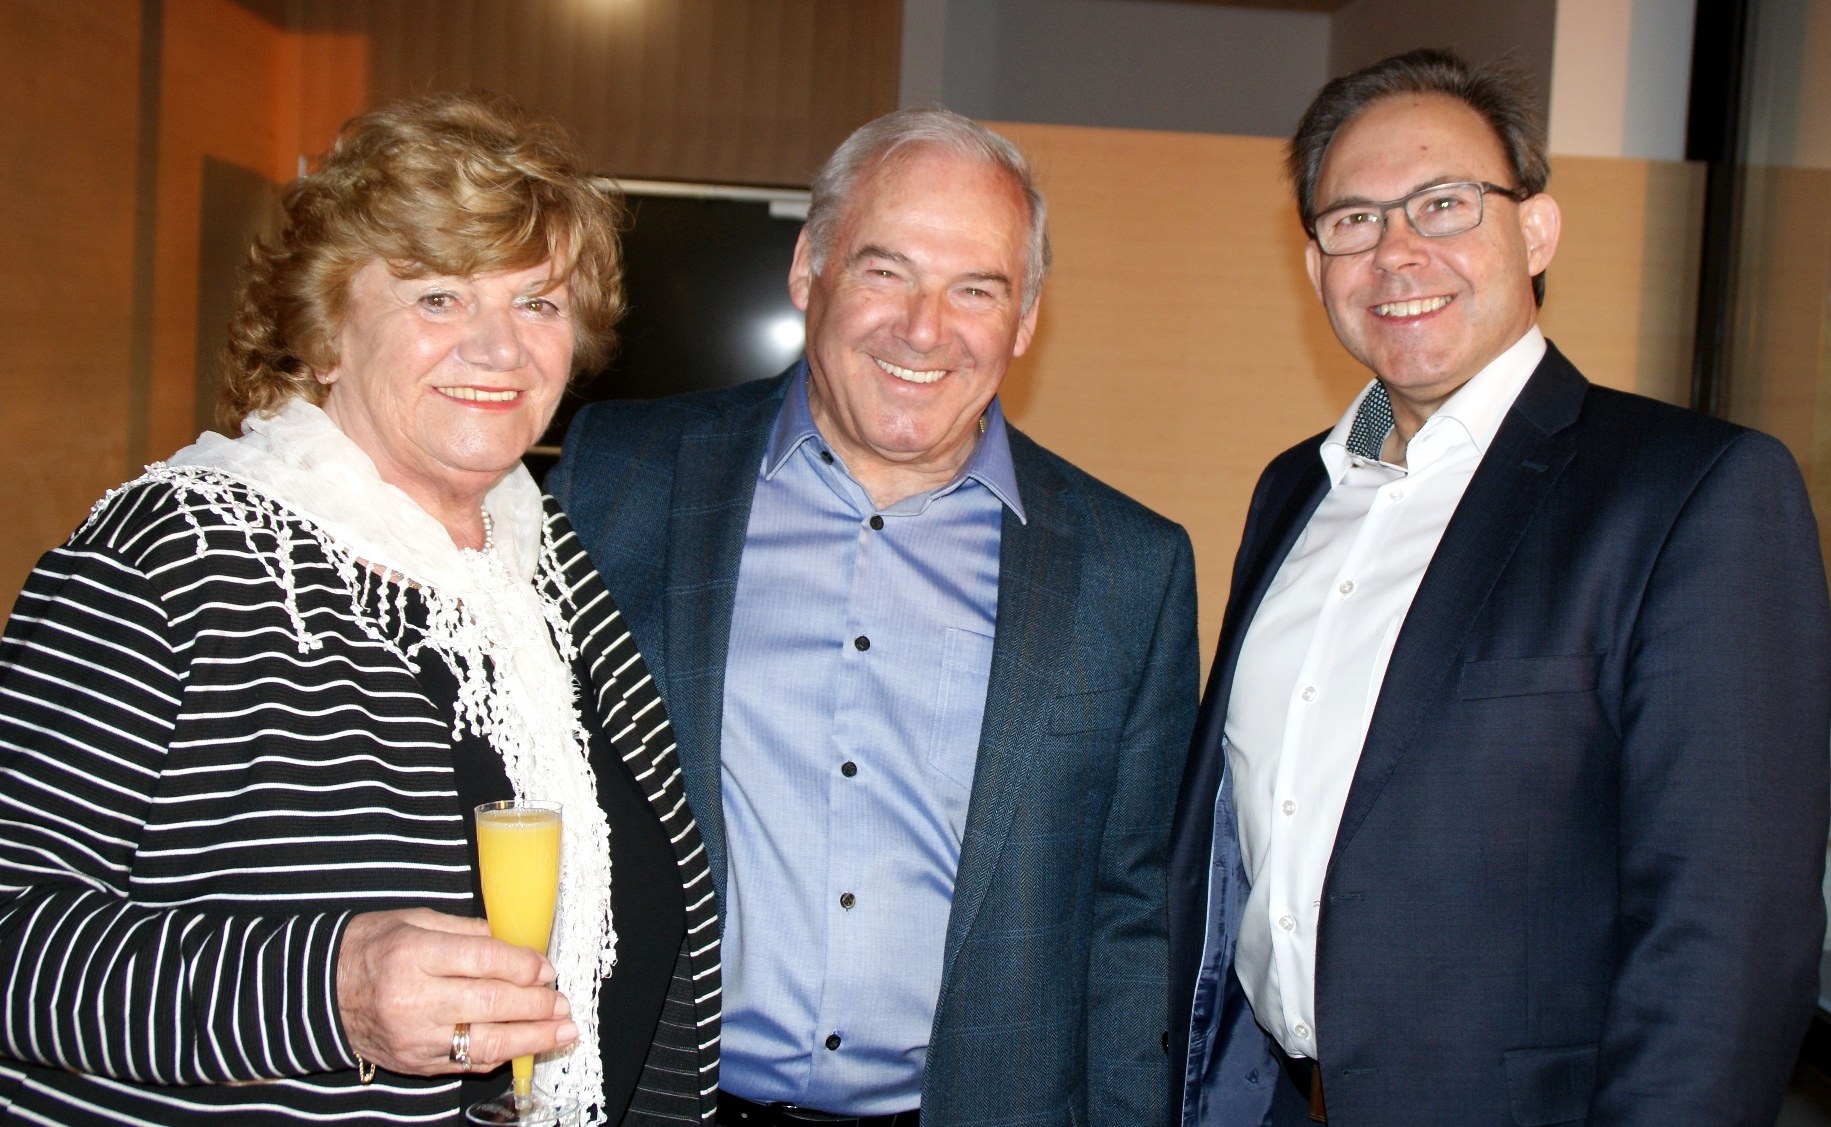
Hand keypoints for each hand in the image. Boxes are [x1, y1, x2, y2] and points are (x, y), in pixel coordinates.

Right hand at [335, 908, 577, 1075]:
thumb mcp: (414, 920)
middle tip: (562, 1002)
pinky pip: (467, 1063)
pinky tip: (526, 1047)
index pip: (484, 960)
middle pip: (491, 1004)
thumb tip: (514, 945)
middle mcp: (415, 998)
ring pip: (486, 1043)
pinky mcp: (415, 1062)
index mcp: (414, 953)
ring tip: (562, 1031)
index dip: (524, 965)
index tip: (547, 968)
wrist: (318, 992)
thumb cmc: (369, 948)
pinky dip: (501, 1055)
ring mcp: (415, 1036)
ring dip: (532, 1039)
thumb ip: (466, 931)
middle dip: (536, 1005)